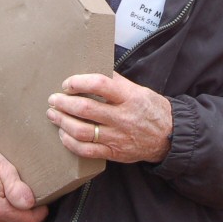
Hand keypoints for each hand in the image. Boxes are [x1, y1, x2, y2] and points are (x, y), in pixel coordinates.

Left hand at [46, 71, 171, 164]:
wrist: (169, 136)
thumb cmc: (151, 108)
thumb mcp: (138, 89)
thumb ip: (116, 81)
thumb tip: (92, 69)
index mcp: (129, 97)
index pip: (100, 84)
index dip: (79, 82)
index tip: (68, 83)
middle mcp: (123, 117)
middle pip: (86, 109)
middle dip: (64, 103)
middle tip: (53, 99)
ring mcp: (118, 137)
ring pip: (82, 131)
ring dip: (62, 122)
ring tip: (53, 115)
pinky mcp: (114, 152)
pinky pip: (87, 151)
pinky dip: (70, 143)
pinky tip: (63, 134)